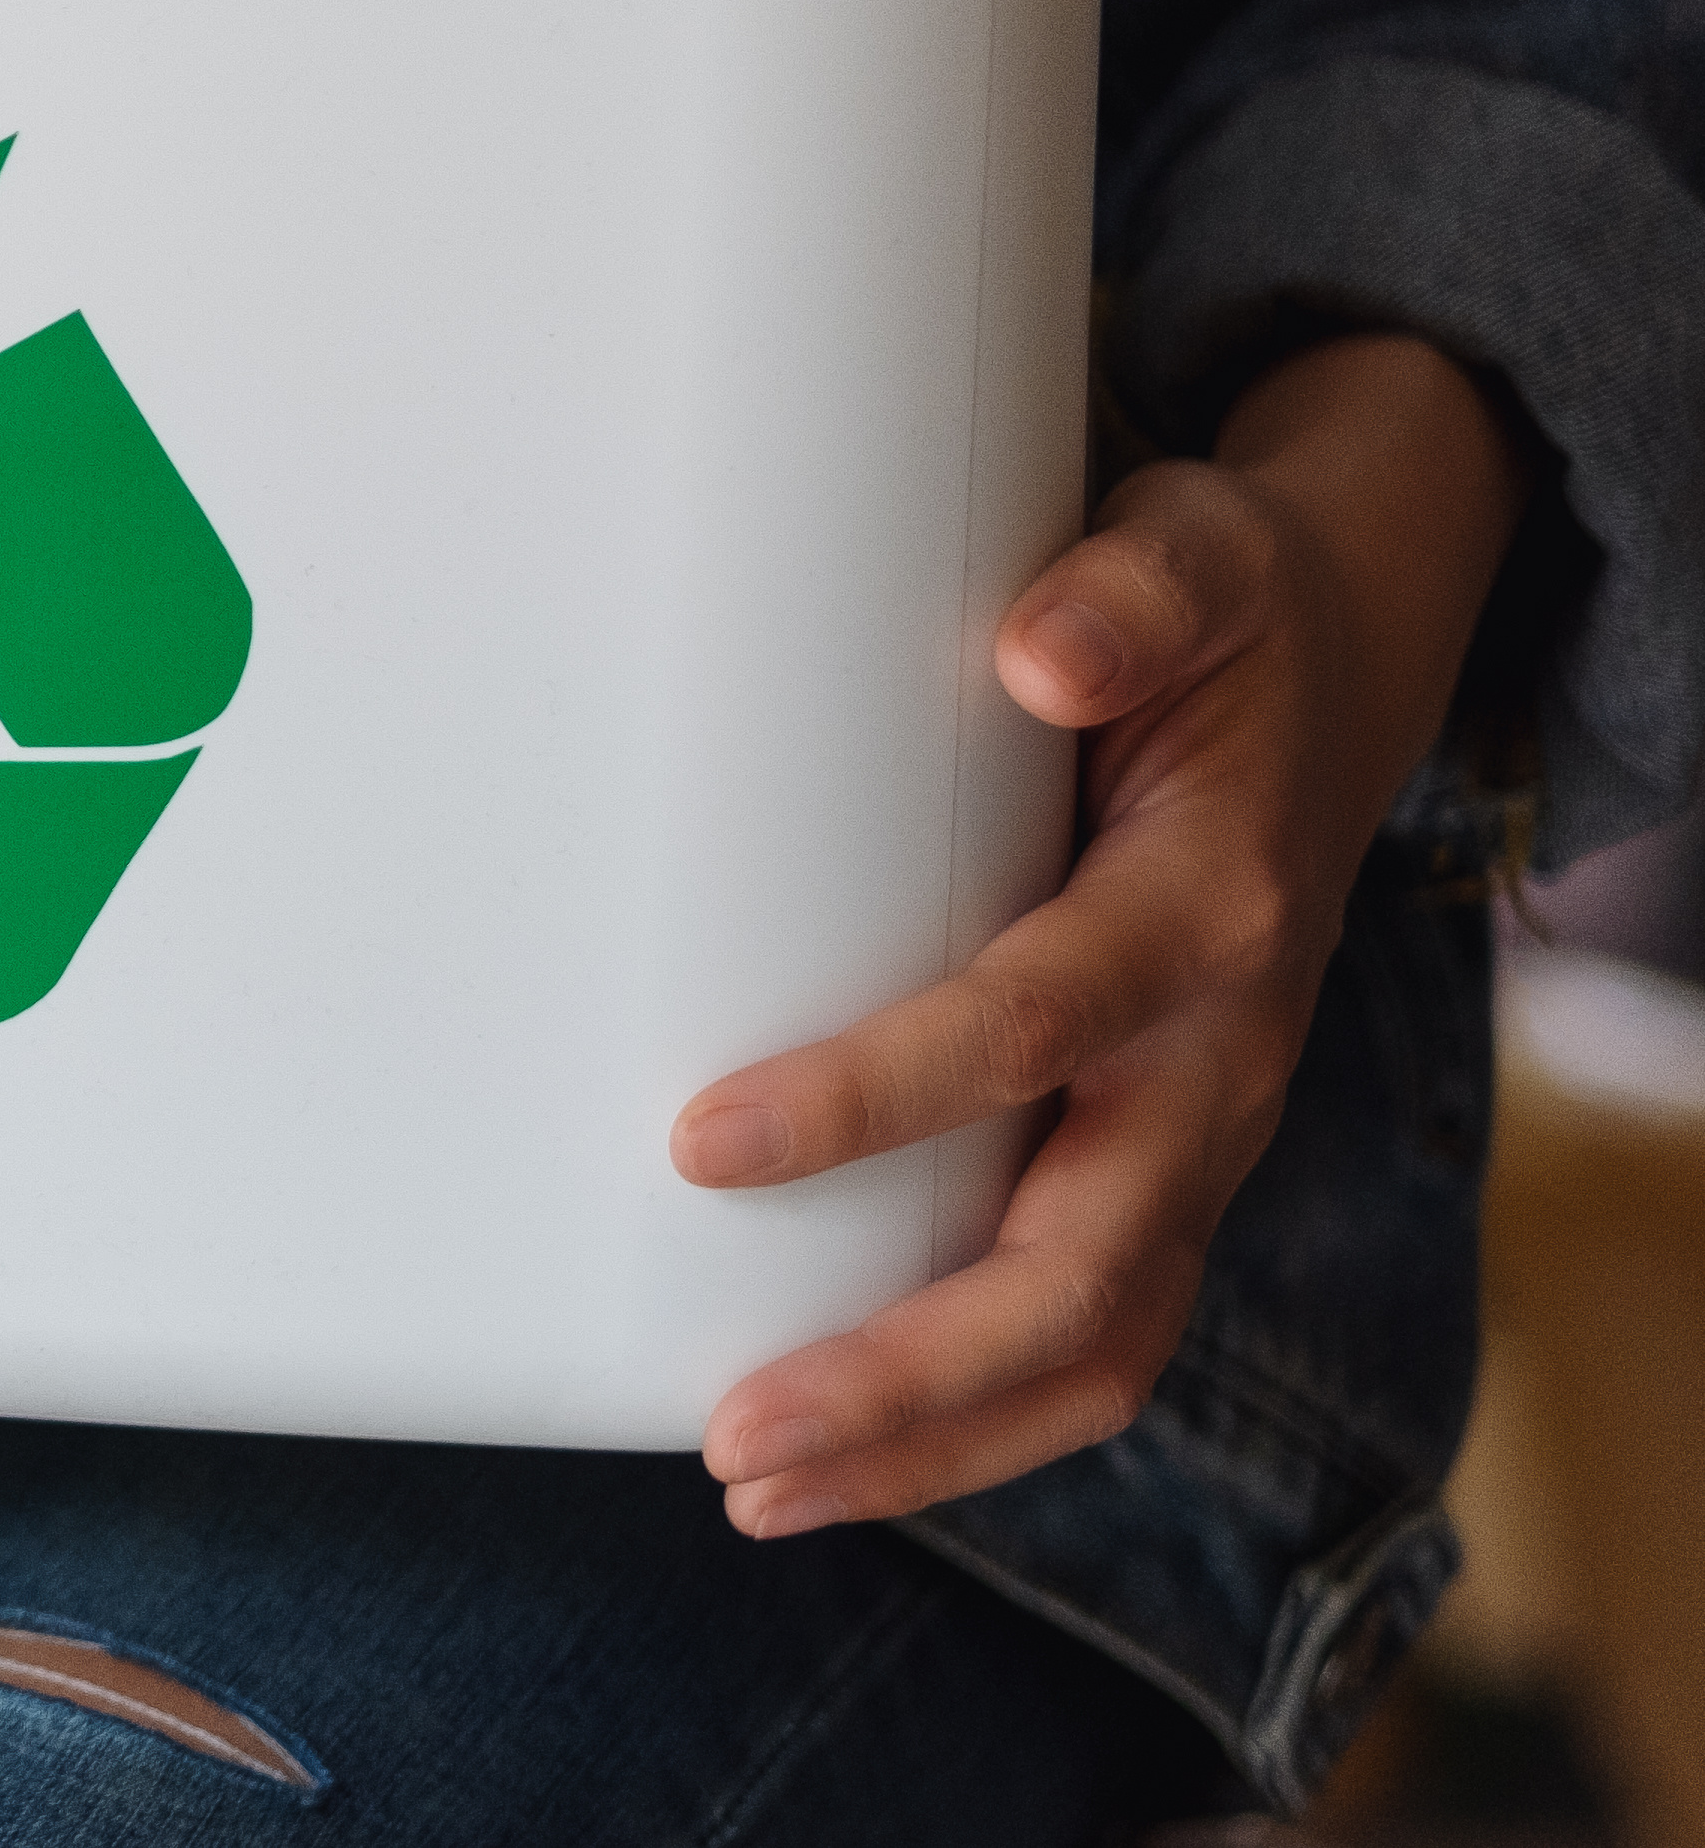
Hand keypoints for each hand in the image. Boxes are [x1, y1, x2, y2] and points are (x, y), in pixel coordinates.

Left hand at [678, 331, 1517, 1533]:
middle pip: (1080, 1272)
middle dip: (908, 1372)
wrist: (1334, 662)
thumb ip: (1130, 587)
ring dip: (928, 1438)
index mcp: (1204, 913)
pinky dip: (969, 1418)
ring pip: (1094, 1346)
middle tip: (729, 1434)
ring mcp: (1197, 1135)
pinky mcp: (1161, 1170)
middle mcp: (1218, 1057)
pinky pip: (1089, 1336)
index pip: (1030, 1027)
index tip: (699, 1140)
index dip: (876, 1094)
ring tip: (750, 1481)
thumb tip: (1038, 644)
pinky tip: (832, 1450)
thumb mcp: (1193, 553)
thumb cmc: (1217, 617)